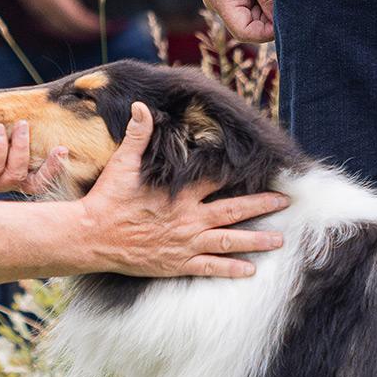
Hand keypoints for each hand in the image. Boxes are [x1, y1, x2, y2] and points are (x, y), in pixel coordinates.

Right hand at [0, 0, 96, 37]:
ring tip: (92, 31)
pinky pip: (52, 27)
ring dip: (76, 33)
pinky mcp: (34, 12)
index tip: (106, 22)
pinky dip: (65, 30)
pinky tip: (73, 27)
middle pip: (69, 29)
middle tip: (104, 29)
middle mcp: (44, 11)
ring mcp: (37, 13)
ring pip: (60, 31)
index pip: (77, 19)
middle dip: (87, 32)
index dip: (93, 24)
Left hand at [0, 106, 69, 194]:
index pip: (38, 177)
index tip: (65, 148)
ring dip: (22, 150)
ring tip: (20, 126)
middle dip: (50, 168)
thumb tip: (33, 95)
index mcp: (7, 168)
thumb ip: (7, 111)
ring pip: (14, 175)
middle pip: (34, 184)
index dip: (55, 169)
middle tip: (59, 147)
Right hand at [77, 103, 287, 277]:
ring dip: (256, 240)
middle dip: (261, 205)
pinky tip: (251, 269)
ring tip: (279, 239)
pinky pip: (210, 267)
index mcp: (179, 194)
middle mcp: (188, 218)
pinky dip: (231, 268)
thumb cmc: (107, 200)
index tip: (259, 168)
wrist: (91, 237)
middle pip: (233, 210)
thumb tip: (142, 106)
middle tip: (285, 202)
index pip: (216, 180)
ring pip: (229, 240)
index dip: (237, 174)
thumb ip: (137, 135)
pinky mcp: (178, 263)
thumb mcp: (122, 164)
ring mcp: (186, 243)